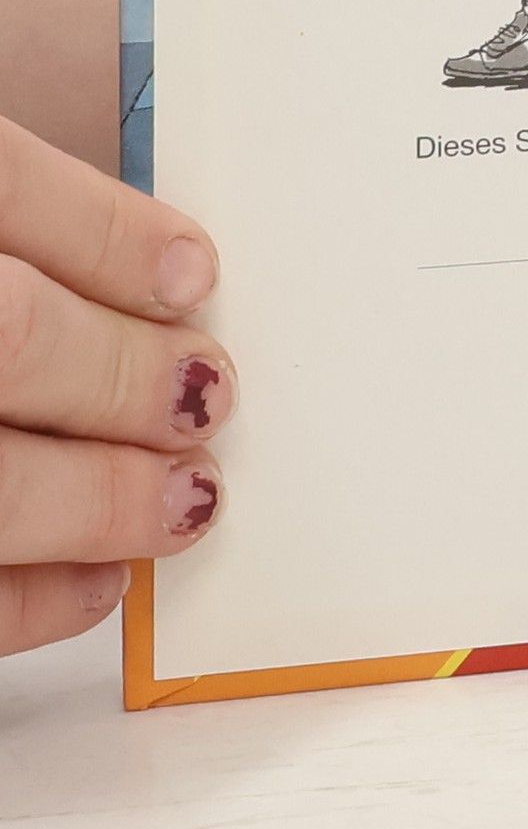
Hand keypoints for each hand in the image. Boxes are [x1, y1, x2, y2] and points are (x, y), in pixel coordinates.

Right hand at [0, 120, 232, 655]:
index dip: (112, 234)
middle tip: (207, 396)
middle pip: (8, 336)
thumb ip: (34, 231)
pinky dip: (29, 597)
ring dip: (95, 495)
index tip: (197, 274)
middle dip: (125, 375)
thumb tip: (176, 280)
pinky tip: (101, 579)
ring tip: (185, 500)